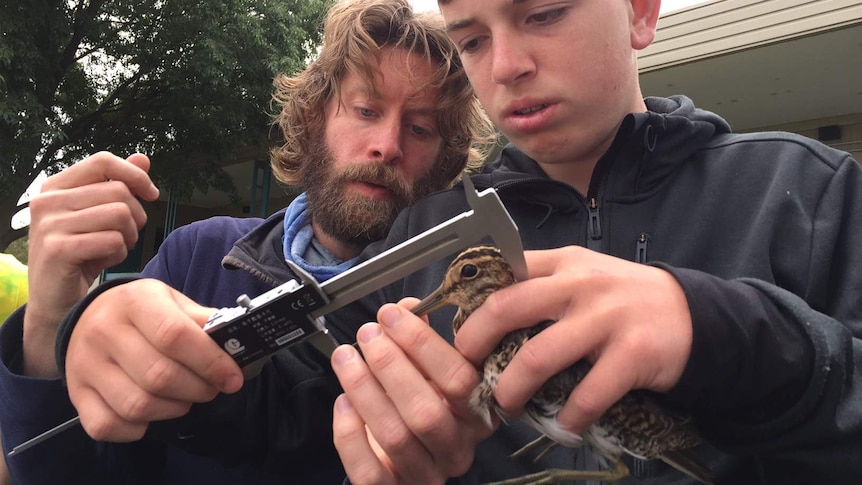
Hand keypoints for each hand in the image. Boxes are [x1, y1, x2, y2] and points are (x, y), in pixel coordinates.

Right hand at [23, 152, 159, 376]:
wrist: (57, 302)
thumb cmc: (82, 255)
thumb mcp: (100, 216)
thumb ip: (118, 185)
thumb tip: (143, 157)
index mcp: (56, 186)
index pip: (103, 161)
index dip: (135, 175)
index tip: (152, 194)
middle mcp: (47, 201)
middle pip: (118, 191)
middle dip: (136, 217)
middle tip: (126, 237)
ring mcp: (49, 224)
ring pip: (119, 214)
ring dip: (129, 237)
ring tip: (114, 249)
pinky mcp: (57, 249)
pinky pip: (112, 240)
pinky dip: (119, 253)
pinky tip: (105, 262)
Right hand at [65, 279, 242, 441]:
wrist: (91, 317)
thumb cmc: (144, 312)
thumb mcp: (173, 302)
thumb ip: (203, 320)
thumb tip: (237, 341)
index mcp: (135, 302)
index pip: (175, 335)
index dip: (211, 361)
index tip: (233, 378)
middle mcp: (103, 332)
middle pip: (159, 376)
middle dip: (198, 389)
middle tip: (211, 388)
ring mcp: (85, 366)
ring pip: (138, 406)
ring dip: (174, 409)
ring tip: (186, 398)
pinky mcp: (76, 396)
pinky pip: (109, 426)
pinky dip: (139, 428)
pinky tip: (154, 411)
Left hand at [331, 299, 495, 484]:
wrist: (405, 461)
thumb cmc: (420, 408)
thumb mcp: (430, 374)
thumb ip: (421, 341)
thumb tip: (407, 308)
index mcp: (477, 415)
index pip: (458, 379)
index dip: (422, 344)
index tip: (393, 316)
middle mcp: (457, 449)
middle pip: (426, 410)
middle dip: (391, 365)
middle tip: (368, 335)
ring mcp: (426, 474)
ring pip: (395, 435)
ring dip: (364, 389)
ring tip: (346, 358)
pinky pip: (369, 469)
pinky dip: (350, 433)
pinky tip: (342, 402)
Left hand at [454, 246, 692, 436]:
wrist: (694, 315)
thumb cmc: (625, 298)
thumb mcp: (583, 275)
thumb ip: (542, 285)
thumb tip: (486, 315)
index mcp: (562, 263)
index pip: (501, 272)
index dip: (470, 305)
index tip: (458, 337)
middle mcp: (579, 284)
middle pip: (506, 308)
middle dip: (474, 345)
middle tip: (468, 375)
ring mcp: (606, 317)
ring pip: (537, 356)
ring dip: (512, 390)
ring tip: (507, 408)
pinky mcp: (633, 353)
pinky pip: (588, 394)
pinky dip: (569, 417)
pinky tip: (563, 425)